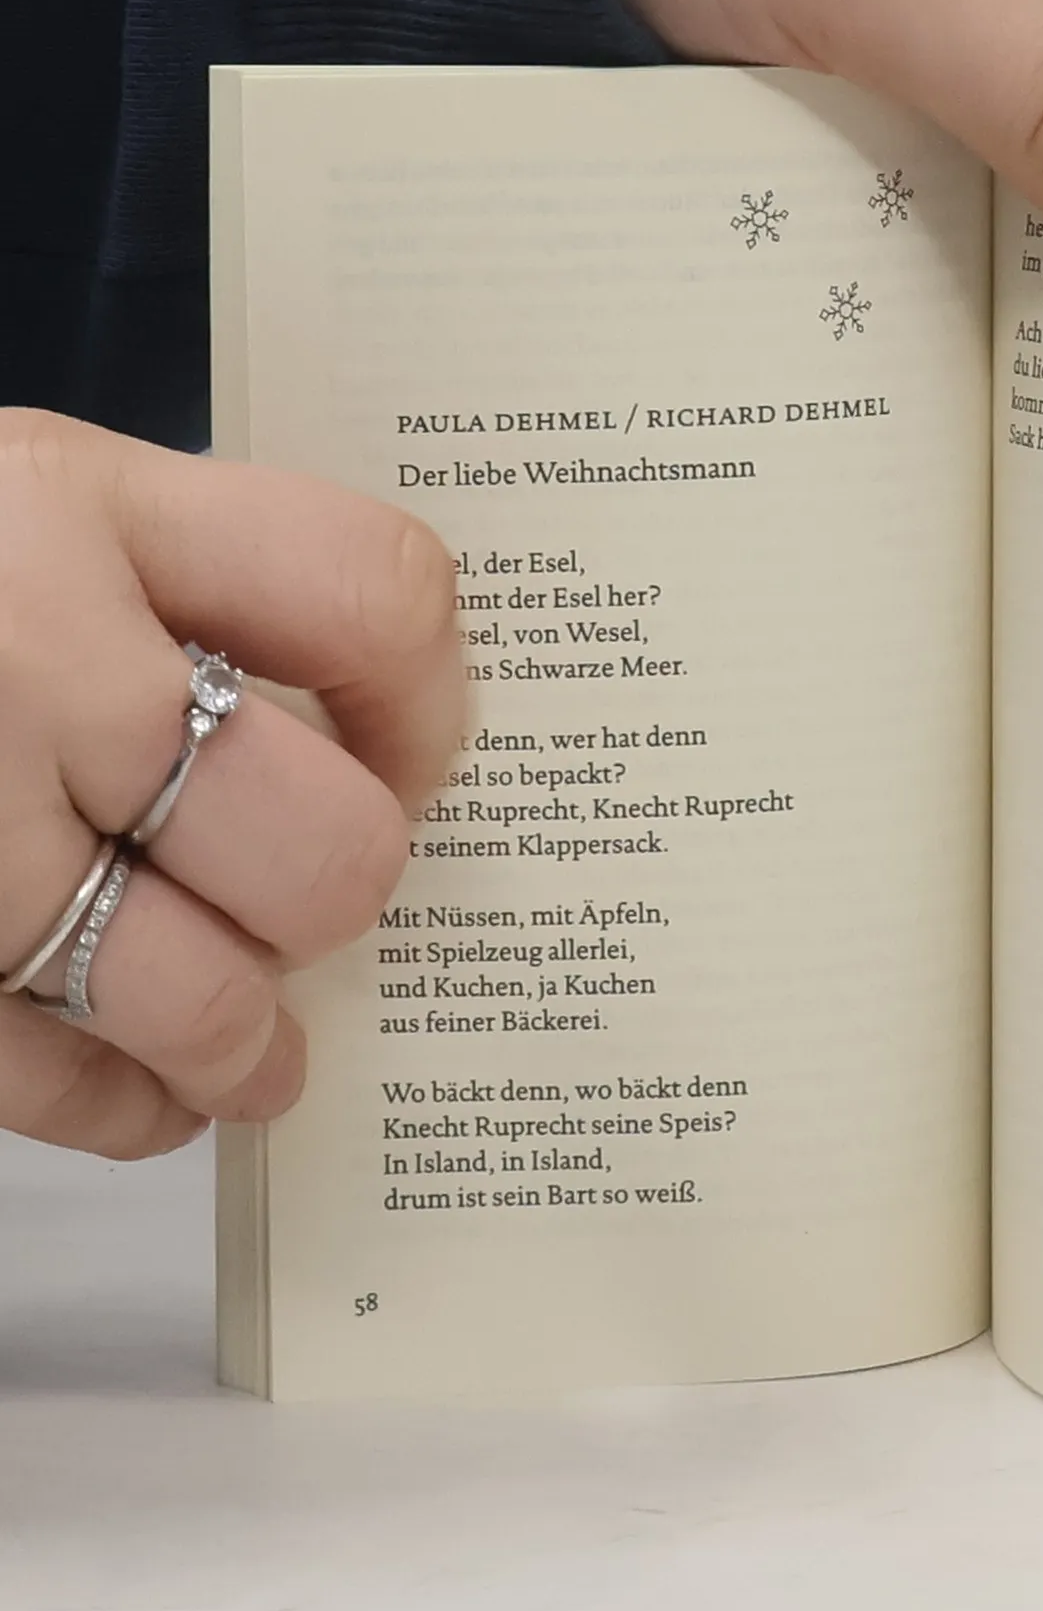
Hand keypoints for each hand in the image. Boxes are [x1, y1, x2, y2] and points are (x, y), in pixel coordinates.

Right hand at [0, 413, 465, 1159]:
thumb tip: (362, 756)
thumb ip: (170, 587)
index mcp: (71, 502)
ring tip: (253, 1050)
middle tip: (304, 896)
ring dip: (244, 1041)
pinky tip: (142, 1096)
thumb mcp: (10, 505)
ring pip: (196, 992)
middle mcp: (10, 657)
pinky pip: (50, 1085)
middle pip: (320, 838)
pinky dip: (121, 1109)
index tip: (413, 753)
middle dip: (336, 894)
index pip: (371, 596)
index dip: (432, 700)